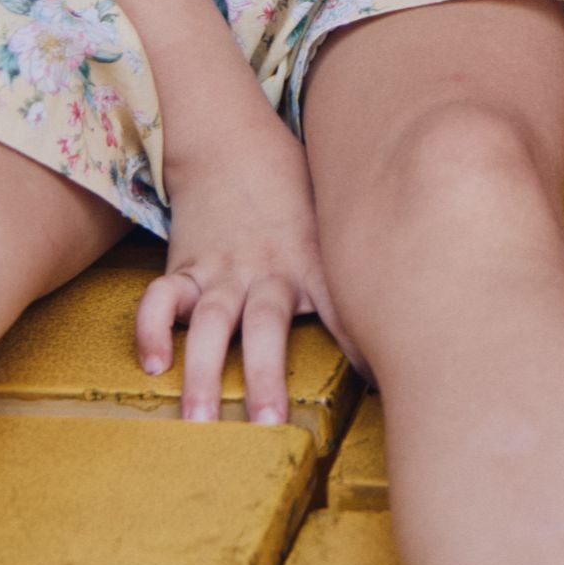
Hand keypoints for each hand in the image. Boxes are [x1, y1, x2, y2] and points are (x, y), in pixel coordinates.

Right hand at [136, 96, 356, 423]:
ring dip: (204, 373)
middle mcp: (268, 269)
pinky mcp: (186, 265)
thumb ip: (359, 264)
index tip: (380, 388)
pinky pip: (163, 297)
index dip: (360, 347)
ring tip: (197, 421)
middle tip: (269, 426)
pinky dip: (152, 327)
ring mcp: (223, 268)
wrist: (233, 139)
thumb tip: (411, 305)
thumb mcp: (334, 219)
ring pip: (213, 322)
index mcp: (312, 261)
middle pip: (267, 326)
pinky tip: (152, 362)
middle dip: (267, 377)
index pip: (342, 309)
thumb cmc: (295, 189)